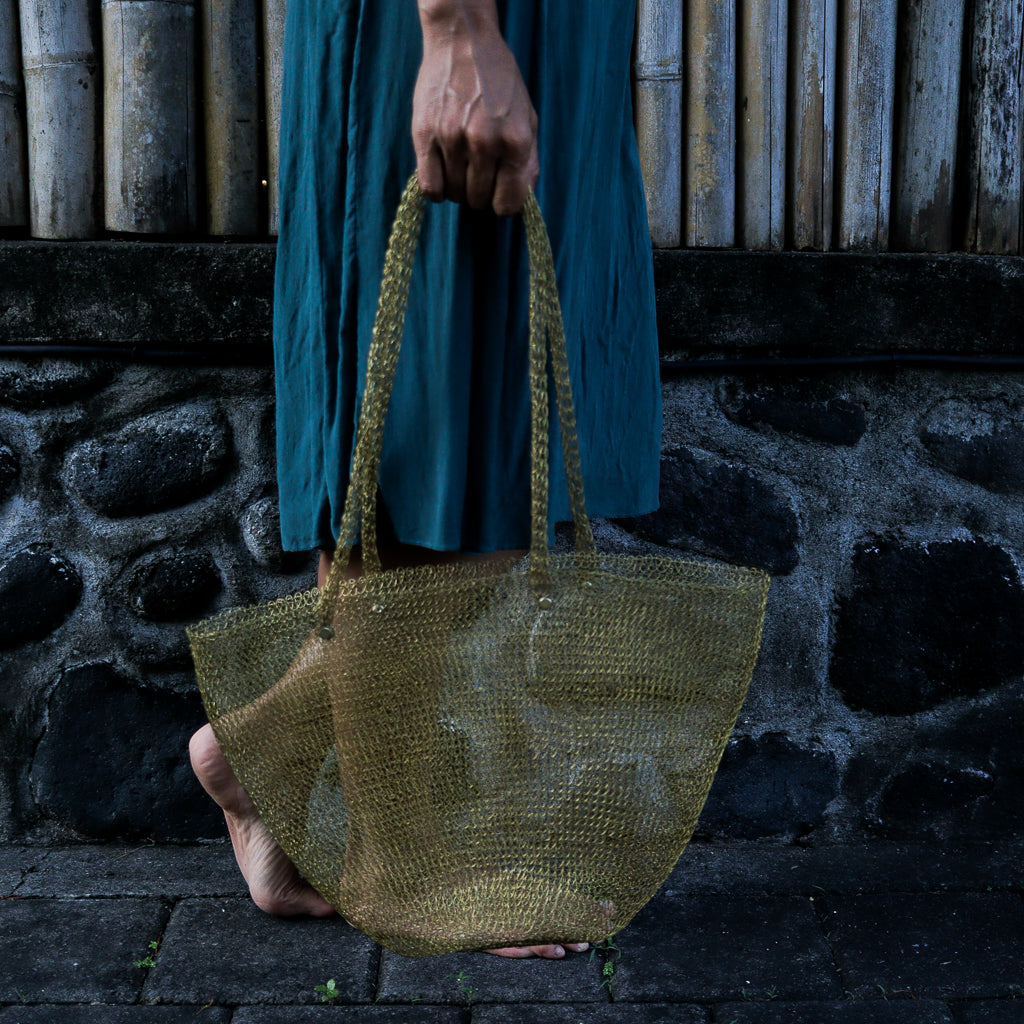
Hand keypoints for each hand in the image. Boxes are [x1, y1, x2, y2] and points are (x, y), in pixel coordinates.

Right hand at [413, 12, 538, 216]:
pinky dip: (437, 190)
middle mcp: (485, 142)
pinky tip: (441, 175)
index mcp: (516, 141)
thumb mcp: (527, 118)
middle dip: (480, 194)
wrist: (463, 42)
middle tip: (478, 173)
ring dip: (458, 188)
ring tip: (461, 167)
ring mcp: (453, 138)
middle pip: (479, 200)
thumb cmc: (499, 81)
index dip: (503, 204)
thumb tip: (521, 199)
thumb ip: (528, 161)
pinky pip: (430, 186)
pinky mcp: (425, 134)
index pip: (508, 203)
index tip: (498, 195)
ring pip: (455, 194)